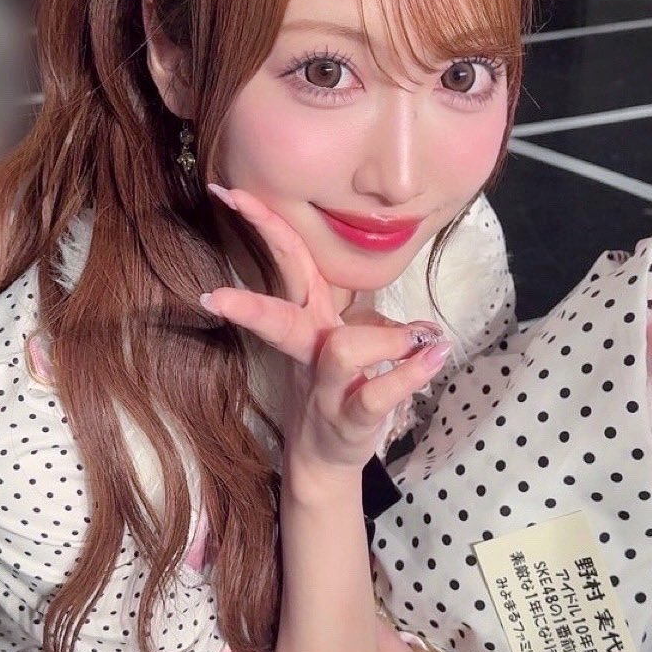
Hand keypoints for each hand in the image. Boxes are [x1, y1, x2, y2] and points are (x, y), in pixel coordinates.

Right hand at [198, 182, 451, 476]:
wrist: (326, 458)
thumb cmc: (338, 390)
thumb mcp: (350, 344)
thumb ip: (377, 320)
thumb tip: (423, 318)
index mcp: (310, 317)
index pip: (287, 261)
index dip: (262, 225)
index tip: (228, 192)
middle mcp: (311, 347)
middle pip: (280, 312)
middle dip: (251, 301)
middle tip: (217, 295)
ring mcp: (326, 385)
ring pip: (342, 350)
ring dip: (382, 339)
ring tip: (418, 338)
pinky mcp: (350, 417)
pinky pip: (377, 393)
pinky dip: (409, 374)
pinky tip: (435, 356)